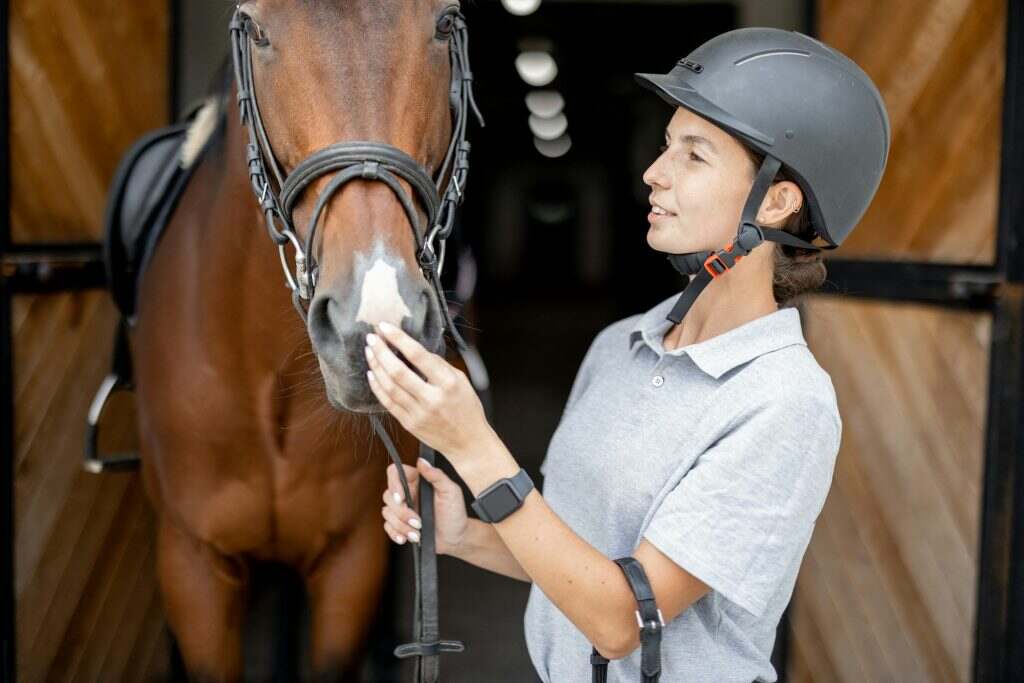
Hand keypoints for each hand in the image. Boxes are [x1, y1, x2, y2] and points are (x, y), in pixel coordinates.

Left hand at [365, 321, 492, 462]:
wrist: (468, 443)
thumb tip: (416, 349)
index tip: (385, 327)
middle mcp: (432, 398)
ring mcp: (418, 413)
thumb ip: (439, 365)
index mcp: (448, 383)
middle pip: (398, 371)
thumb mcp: (462, 380)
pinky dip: (377, 387)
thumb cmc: (467, 409)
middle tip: (371, 337)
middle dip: (381, 351)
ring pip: (389, 387)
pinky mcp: (409, 424)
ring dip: (376, 366)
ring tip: (370, 351)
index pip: (418, 355)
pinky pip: (387, 403)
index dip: (399, 339)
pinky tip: (372, 374)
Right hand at [381, 458, 468, 555]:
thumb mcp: (451, 492)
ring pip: (387, 513)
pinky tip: (405, 538)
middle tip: (418, 521)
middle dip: (402, 513)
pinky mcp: (400, 524)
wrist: (456, 538)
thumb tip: (422, 461)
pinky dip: (395, 534)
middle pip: (388, 496)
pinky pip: (387, 526)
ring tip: (417, 533)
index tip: (402, 498)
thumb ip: (437, 475)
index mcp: (417, 481)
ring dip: (401, 526)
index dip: (394, 484)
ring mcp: (403, 509)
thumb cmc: (455, 513)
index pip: (395, 473)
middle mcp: (408, 493)